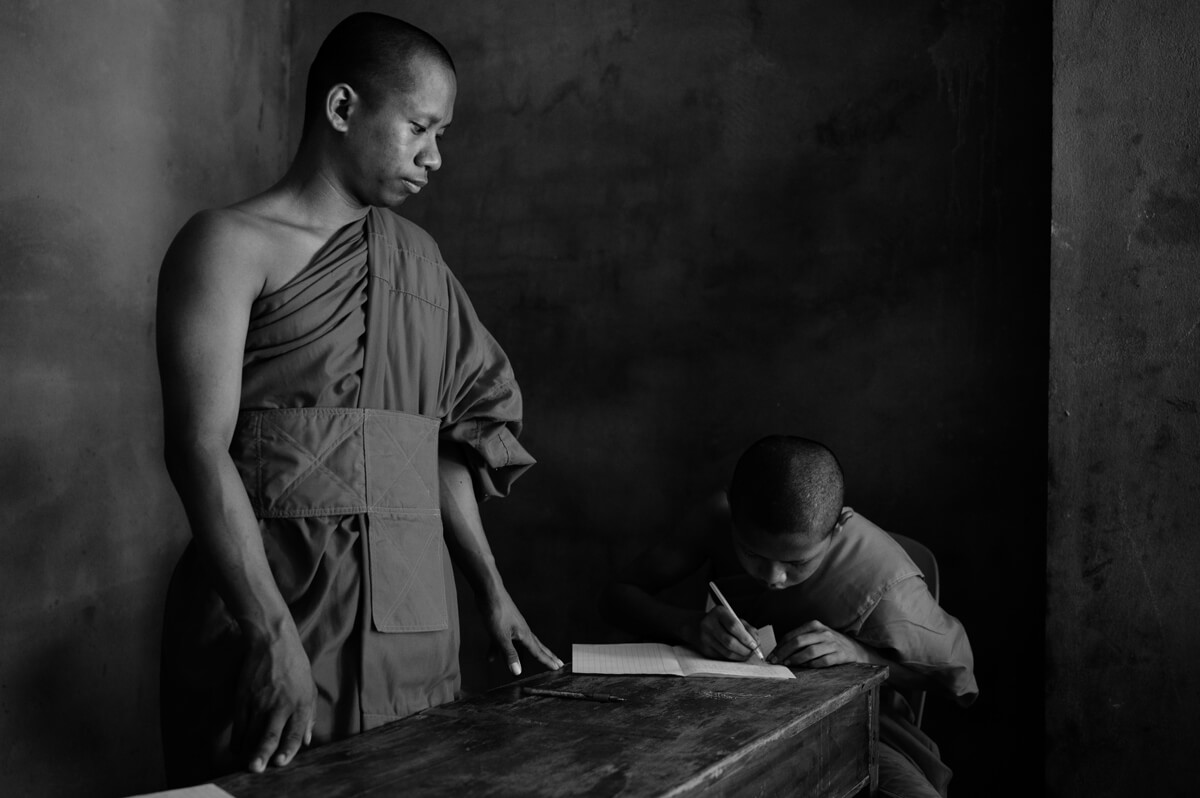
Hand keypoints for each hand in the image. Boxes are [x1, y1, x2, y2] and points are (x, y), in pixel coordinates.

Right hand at [231, 623, 315, 772]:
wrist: (273, 642)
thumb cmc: (295, 666)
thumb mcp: (309, 688)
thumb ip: (309, 716)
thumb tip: (306, 740)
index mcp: (301, 703)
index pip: (294, 733)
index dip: (288, 750)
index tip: (280, 763)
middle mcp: (281, 704)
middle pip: (270, 735)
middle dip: (262, 755)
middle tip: (257, 769)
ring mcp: (260, 701)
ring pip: (252, 733)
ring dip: (248, 751)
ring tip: (248, 763)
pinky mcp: (244, 697)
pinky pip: (239, 724)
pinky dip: (238, 739)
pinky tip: (238, 747)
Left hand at [480, 587, 563, 675]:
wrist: (489, 591)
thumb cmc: (496, 612)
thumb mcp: (501, 637)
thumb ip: (509, 654)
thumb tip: (518, 672)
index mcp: (524, 634)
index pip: (538, 652)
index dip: (548, 661)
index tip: (558, 668)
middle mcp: (522, 631)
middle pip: (537, 647)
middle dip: (547, 656)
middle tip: (558, 663)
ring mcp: (513, 627)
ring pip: (521, 645)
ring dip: (523, 656)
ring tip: (525, 665)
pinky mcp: (504, 624)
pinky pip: (505, 641)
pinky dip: (500, 650)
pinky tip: (491, 658)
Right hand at [694, 606, 759, 660]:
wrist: (696, 626)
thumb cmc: (721, 622)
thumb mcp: (733, 618)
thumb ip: (747, 628)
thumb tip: (756, 643)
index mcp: (718, 613)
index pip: (733, 626)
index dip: (746, 637)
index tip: (755, 644)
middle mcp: (709, 624)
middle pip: (730, 642)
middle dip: (745, 649)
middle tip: (753, 651)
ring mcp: (705, 638)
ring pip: (727, 653)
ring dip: (741, 656)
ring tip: (747, 654)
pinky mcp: (705, 650)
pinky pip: (723, 657)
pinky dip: (734, 658)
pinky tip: (738, 655)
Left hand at [768, 620, 867, 667]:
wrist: (854, 648)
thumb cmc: (828, 642)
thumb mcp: (815, 635)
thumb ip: (800, 639)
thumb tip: (779, 651)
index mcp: (814, 625)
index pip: (792, 635)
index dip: (780, 646)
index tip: (771, 656)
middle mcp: (823, 632)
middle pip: (798, 642)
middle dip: (784, 652)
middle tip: (776, 661)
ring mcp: (832, 643)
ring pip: (810, 651)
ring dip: (796, 659)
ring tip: (787, 664)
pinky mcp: (840, 655)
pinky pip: (823, 661)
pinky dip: (812, 665)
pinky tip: (805, 667)